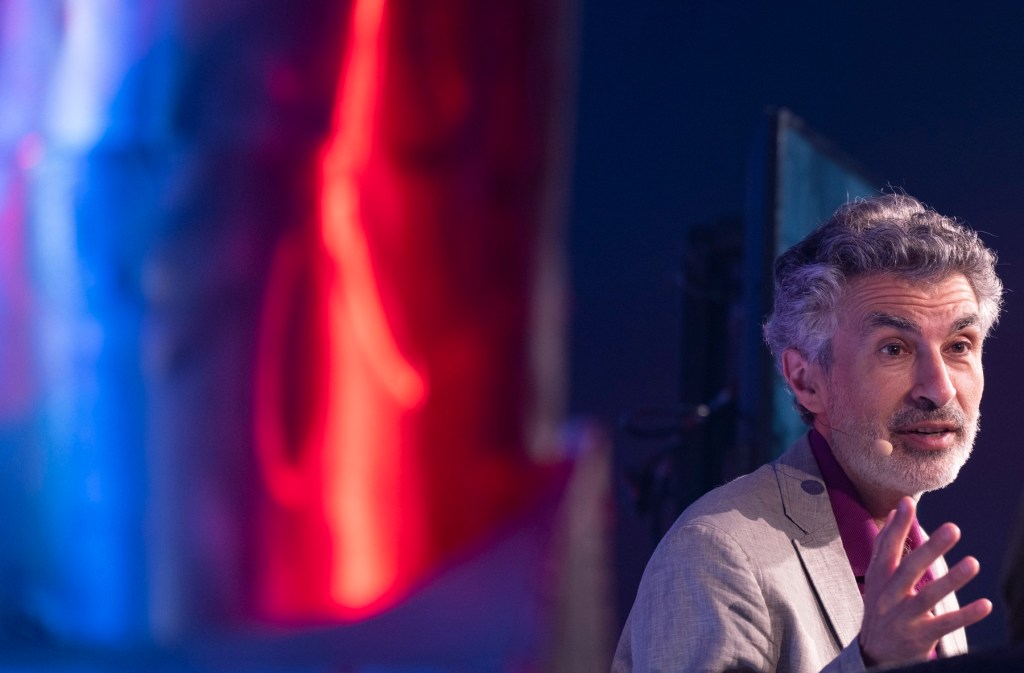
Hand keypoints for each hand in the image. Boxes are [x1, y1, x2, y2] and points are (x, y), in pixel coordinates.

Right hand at [858, 496, 991, 666]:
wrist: (874, 655)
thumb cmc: (881, 608)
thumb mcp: (878, 579)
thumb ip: (885, 546)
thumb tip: (895, 511)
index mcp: (879, 578)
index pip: (887, 548)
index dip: (897, 526)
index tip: (907, 503)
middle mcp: (888, 596)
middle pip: (909, 570)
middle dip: (930, 549)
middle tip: (952, 528)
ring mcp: (904, 617)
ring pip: (928, 596)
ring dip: (952, 579)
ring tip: (974, 563)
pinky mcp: (920, 637)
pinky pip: (945, 624)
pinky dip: (965, 615)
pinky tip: (985, 605)